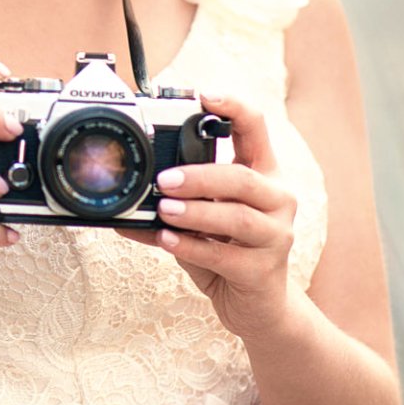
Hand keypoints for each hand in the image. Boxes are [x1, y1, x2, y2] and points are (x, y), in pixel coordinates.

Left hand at [115, 91, 296, 341]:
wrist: (259, 309)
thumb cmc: (228, 255)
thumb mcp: (202, 223)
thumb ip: (176, 204)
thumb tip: (125, 196)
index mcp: (265, 176)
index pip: (257, 129)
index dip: (234, 107)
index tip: (205, 95)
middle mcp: (277, 201)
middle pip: (244, 178)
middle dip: (201, 175)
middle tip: (164, 179)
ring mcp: (275, 237)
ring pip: (238, 218)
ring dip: (197, 212)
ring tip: (164, 209)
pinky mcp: (263, 271)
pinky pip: (226, 257)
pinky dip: (193, 247)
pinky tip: (169, 241)